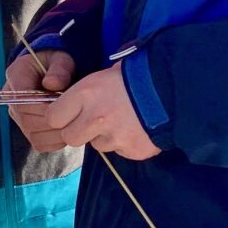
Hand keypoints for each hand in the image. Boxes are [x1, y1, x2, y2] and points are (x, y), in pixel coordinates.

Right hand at [7, 50, 75, 150]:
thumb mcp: (61, 59)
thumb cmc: (58, 64)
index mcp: (16, 77)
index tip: (64, 104)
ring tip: (73, 122)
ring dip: (56, 133)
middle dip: (53, 121)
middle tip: (74, 115)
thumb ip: (59, 69)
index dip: (43, 106)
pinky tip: (68, 129)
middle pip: (27, 121)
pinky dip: (57, 141)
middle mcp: (12, 100)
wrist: (56, 72)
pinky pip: (40, 144)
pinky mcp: (28, 130)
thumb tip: (52, 84)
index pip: (21, 100)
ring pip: (34, 135)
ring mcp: (18, 117)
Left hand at [38, 63, 158, 160]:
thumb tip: (68, 107)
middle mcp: (95, 117)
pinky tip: (137, 128)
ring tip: (124, 120)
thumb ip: (84, 94)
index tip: (68, 115)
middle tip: (95, 121)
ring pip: (97, 145)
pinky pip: (119, 151)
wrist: (173, 87)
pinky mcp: (130, 150)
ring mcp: (114, 137)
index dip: (60, 117)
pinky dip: (125, 143)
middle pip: (70, 137)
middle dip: (79, 131)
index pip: (53, 117)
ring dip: (105, 137)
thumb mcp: (104, 75)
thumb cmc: (136, 76)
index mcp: (85, 94)